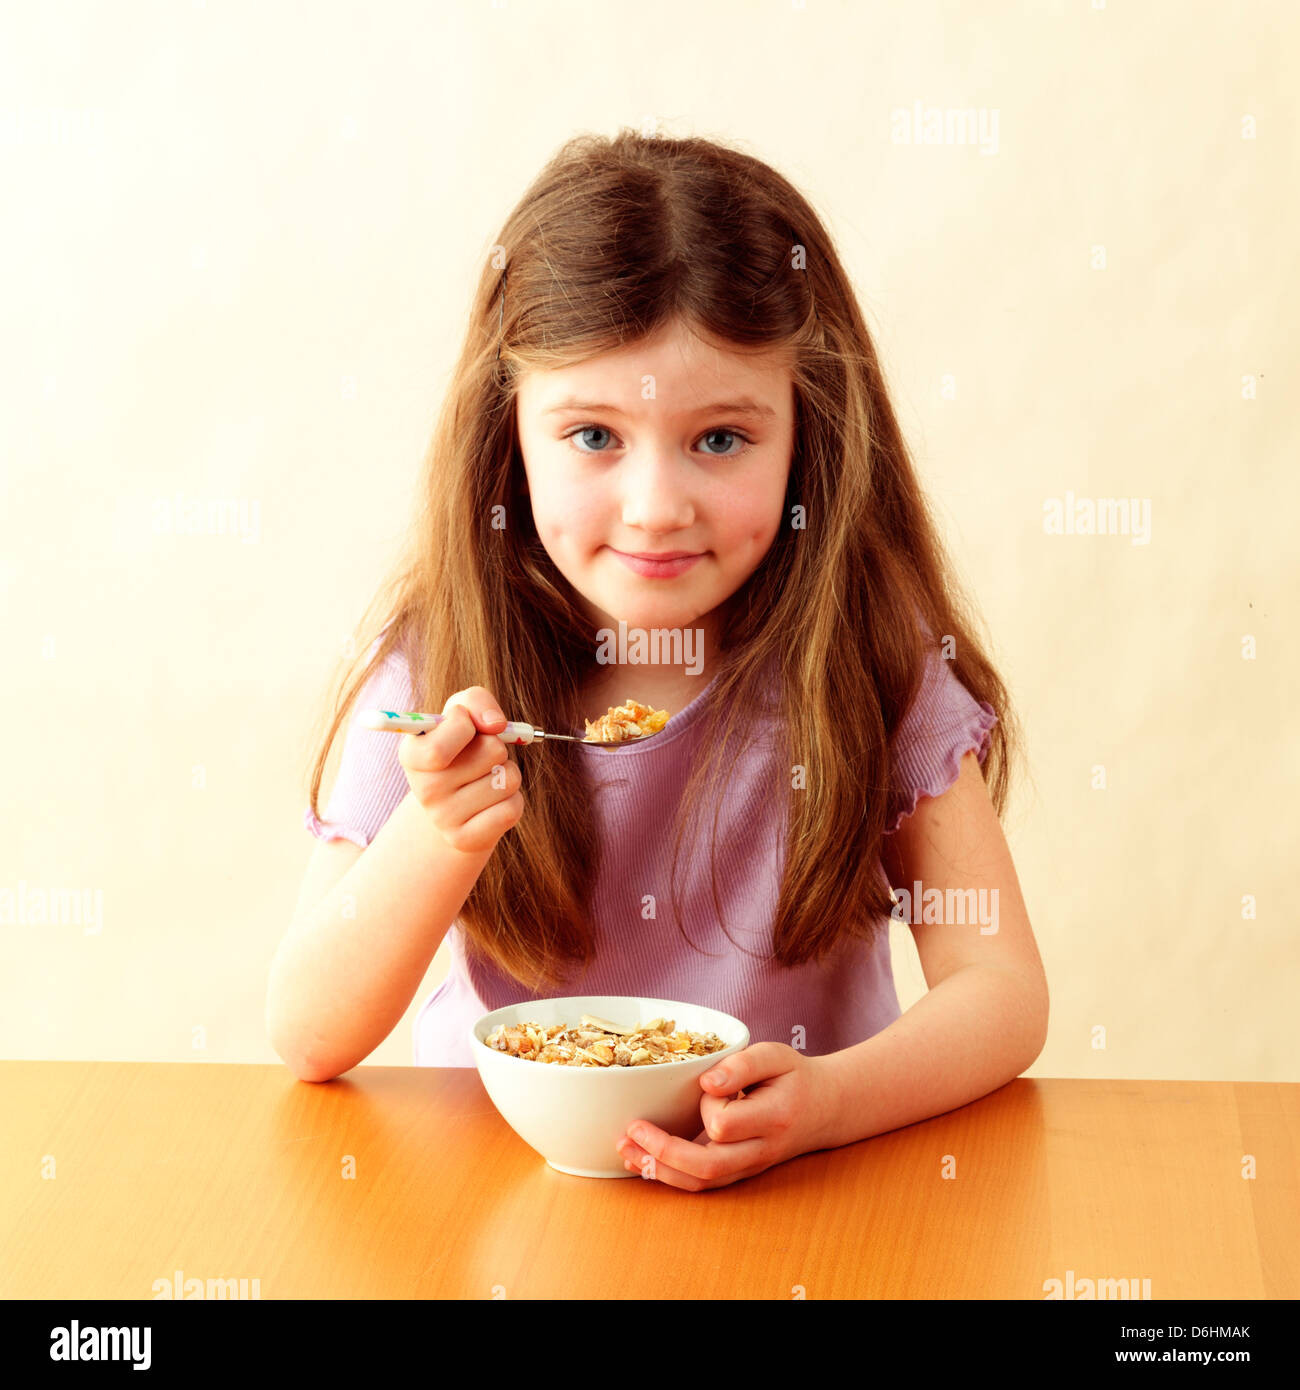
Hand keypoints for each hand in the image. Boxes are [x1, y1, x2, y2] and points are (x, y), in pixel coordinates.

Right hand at [397, 686, 523, 854]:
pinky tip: (492, 801)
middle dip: (497, 745)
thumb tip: (497, 725)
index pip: (439, 748)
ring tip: (486, 777)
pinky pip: (513, 808)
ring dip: (507, 772)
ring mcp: (443, 819)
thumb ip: (475, 702)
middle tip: (480, 755)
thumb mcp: (461, 711)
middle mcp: (423, 790)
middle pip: (491, 751)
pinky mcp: (466, 840)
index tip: (468, 724)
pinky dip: (513, 799)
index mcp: (412, 755)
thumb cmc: (461, 746)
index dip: (466, 724)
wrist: (455, 802)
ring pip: (508, 779)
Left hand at [615, 1042, 841, 1190]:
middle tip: (631, 1131)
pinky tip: (643, 1161)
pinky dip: (669, 1176)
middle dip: (662, 1153)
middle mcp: (760, 1151)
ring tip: (625, 1149)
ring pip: (702, 1183)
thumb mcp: (776, 1056)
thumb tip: (706, 1082)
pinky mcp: (738, 1172)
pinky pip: (702, 1183)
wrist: (824, 1109)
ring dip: (659, 1170)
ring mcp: (749, 1167)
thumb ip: (742, 1065)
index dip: (708, 1105)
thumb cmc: (796, 1077)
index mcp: (772, 1118)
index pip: (725, 1123)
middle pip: (708, 1166)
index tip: (707, 1083)